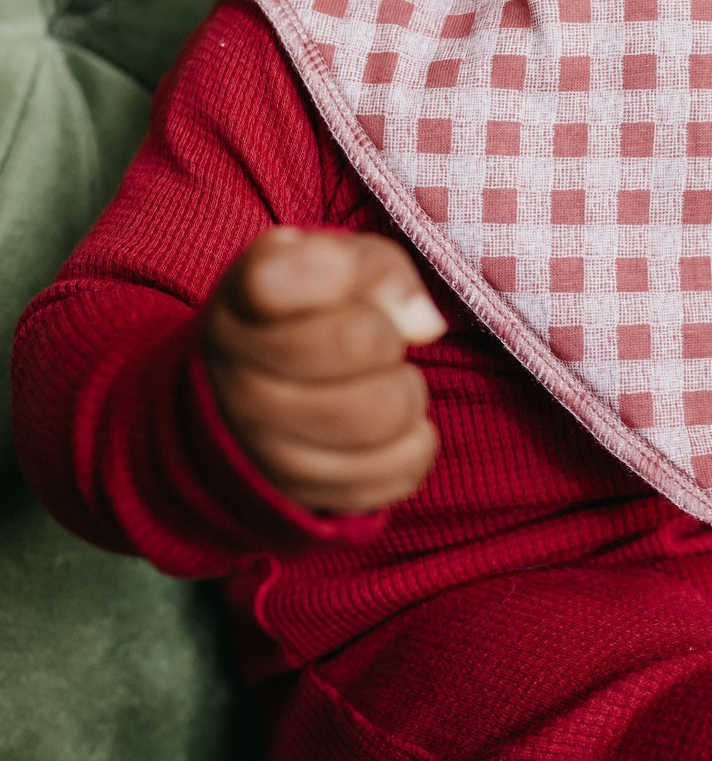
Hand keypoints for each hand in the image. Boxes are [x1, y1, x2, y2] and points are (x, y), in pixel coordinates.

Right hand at [200, 228, 445, 513]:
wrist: (245, 399)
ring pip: (384, 412)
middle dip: (389, 334)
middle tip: (378, 341)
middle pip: (359, 340)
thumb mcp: (334, 264)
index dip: (335, 270)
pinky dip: (415, 442)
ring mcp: (263, 446)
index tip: (340, 277)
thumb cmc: (306, 315)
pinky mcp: (304, 496)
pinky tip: (390, 427)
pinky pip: (401, 469)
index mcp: (242, 299)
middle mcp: (237, 375)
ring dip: (407, 391)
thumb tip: (424, 324)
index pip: (283, 277)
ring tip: (386, 383)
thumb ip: (378, 269)